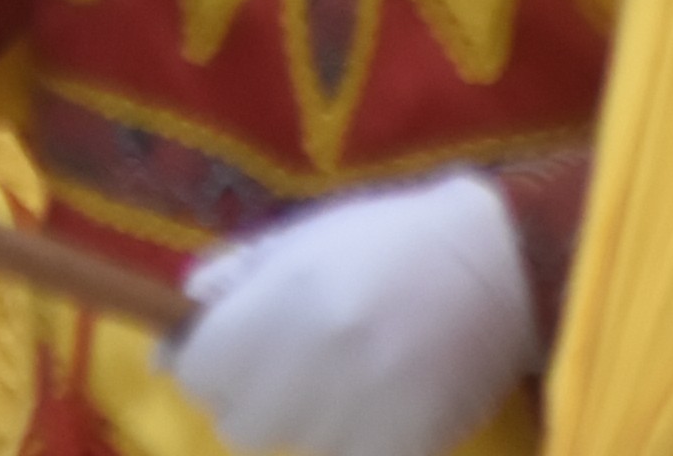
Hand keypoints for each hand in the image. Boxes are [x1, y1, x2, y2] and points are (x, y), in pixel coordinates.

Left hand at [168, 171, 537, 455]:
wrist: (500, 264)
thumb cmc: (390, 240)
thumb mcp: (304, 237)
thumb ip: (235, 280)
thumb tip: (172, 332)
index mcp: (281, 300)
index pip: (198, 373)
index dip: (208, 362)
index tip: (229, 351)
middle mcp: (312, 361)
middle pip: (239, 423)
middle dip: (254, 397)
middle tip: (297, 365)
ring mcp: (357, 414)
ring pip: (295, 447)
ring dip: (309, 422)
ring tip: (353, 376)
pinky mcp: (401, 450)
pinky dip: (356, 443)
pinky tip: (383, 403)